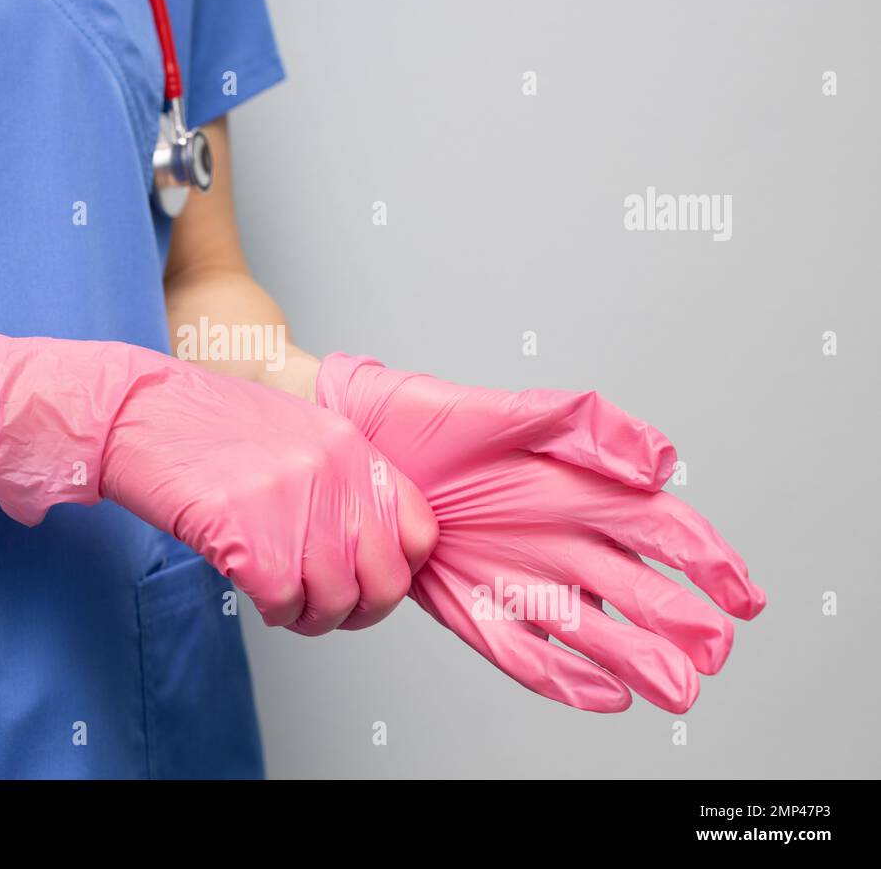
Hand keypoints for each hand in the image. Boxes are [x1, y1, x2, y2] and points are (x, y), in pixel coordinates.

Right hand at [0, 336, 438, 634]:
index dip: (400, 570)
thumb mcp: (295, 432)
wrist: (137, 412)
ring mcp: (292, 504)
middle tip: (328, 610)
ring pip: (336, 601)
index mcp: (351, 446)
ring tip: (286, 602)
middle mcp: (332, 473)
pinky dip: (274, 612)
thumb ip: (339, 479)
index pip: (419, 530)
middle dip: (360, 611)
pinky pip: (285, 604)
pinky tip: (254, 591)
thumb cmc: (205, 425)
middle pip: (386, 580)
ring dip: (311, 617)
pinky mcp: (247, 536)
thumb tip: (367, 544)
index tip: (371, 580)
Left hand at [317, 352, 765, 711]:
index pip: (667, 533)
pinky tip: (605, 694)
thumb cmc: (439, 421)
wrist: (362, 444)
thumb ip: (595, 430)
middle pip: (641, 592)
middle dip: (682, 624)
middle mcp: (565, 543)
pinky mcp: (479, 608)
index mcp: (587, 492)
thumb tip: (660, 464)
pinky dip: (565, 678)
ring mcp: (525, 579)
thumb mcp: (519, 411)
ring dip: (636, 661)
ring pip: (594, 631)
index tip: (742, 596)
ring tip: (674, 689)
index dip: (711, 565)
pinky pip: (527, 651)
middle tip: (712, 652)